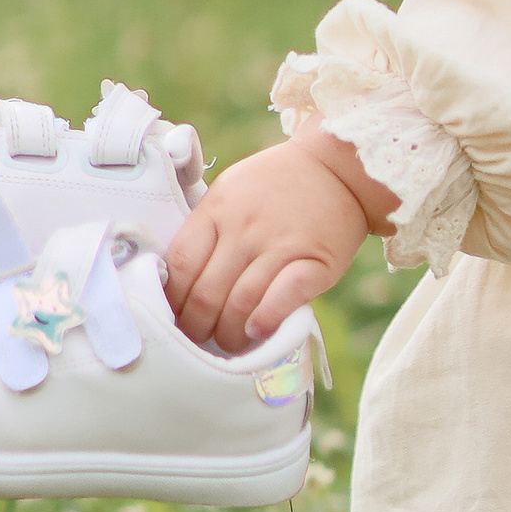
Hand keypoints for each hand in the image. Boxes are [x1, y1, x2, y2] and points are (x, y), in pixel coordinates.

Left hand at [163, 130, 390, 352]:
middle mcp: (244, 228)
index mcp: (217, 210)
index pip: (180, 264)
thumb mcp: (230, 191)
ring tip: (229, 343)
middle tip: (201, 337)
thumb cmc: (277, 184)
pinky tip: (257, 331)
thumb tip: (179, 278)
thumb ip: (206, 229)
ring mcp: (280, 245)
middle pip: (206, 293)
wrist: (338, 168)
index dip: (172, 298)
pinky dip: (266, 320)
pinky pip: (283, 298)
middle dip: (197, 326)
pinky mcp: (314, 263)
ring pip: (240, 303)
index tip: (175, 313)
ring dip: (229, 335)